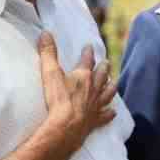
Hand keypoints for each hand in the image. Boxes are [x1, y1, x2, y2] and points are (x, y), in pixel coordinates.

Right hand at [37, 32, 116, 154]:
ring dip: (111, 87)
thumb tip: (45, 33)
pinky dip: (109, 113)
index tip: (90, 47)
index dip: (88, 53)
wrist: (67, 126)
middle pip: (102, 76)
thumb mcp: (50, 73)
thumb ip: (48, 53)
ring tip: (114, 82)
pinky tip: (113, 112)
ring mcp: (96, 105)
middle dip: (104, 68)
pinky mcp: (95, 120)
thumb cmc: (59, 99)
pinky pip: (105, 116)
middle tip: (107, 62)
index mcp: (83, 77)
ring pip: (108, 94)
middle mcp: (93, 89)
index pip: (87, 61)